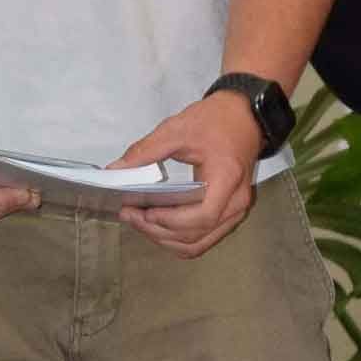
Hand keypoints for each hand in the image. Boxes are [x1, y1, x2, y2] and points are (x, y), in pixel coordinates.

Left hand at [114, 90, 261, 258]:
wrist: (244, 117)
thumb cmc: (217, 120)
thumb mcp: (178, 129)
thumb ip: (146, 151)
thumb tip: (116, 170)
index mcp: (226, 179)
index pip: (202, 216)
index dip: (171, 221)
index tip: (145, 212)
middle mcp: (235, 202)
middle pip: (196, 235)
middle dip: (158, 231)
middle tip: (129, 215)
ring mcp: (235, 211)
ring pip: (198, 243)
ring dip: (166, 239)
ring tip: (139, 222)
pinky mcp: (228, 213)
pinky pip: (203, 238)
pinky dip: (179, 238)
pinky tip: (158, 226)